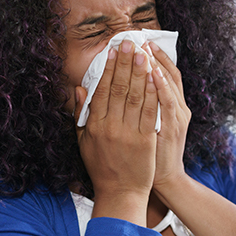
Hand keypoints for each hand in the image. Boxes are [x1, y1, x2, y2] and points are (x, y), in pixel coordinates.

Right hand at [75, 40, 159, 223]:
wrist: (121, 193)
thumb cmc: (102, 167)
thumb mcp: (84, 142)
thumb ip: (81, 115)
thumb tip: (79, 89)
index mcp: (94, 125)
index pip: (101, 90)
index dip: (108, 68)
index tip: (112, 50)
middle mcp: (110, 127)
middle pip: (119, 88)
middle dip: (125, 63)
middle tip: (129, 42)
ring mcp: (128, 133)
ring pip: (136, 96)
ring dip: (140, 72)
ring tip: (143, 53)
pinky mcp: (145, 140)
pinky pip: (150, 111)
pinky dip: (153, 92)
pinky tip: (156, 77)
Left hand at [143, 42, 191, 190]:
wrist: (165, 179)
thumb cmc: (151, 154)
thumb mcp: (149, 127)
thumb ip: (141, 107)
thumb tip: (129, 88)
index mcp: (170, 106)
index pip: (163, 74)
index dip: (153, 57)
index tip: (139, 42)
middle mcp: (177, 108)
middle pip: (167, 74)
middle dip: (153, 56)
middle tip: (140, 38)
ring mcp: (177, 117)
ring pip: (168, 85)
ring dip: (157, 65)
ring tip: (145, 49)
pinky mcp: (174, 128)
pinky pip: (167, 103)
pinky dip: (161, 87)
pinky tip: (153, 73)